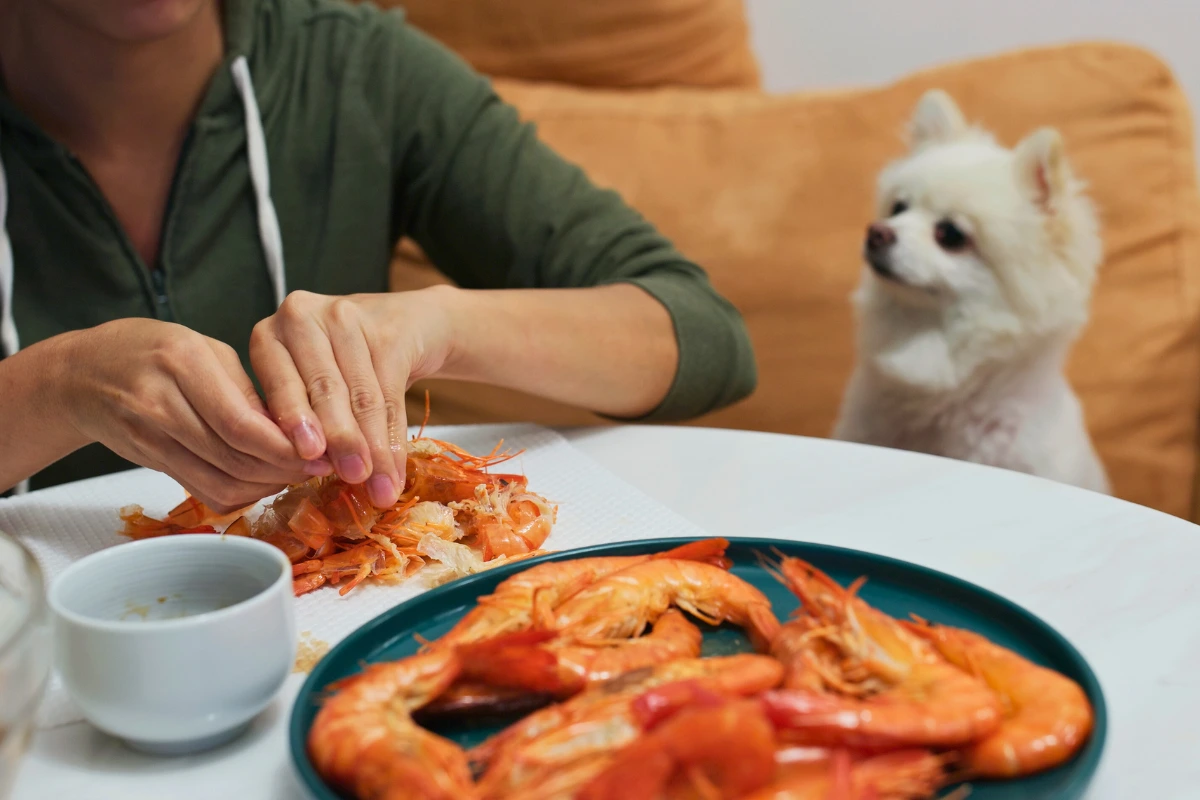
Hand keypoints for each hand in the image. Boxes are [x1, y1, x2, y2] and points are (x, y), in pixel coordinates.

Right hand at [55, 318, 324, 510]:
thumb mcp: (206, 349)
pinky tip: (263, 479)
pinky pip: (205, 491)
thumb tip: (299, 431)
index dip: (286, 447)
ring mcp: (151, 438)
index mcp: (183, 363)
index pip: (242, 424)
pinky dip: (242, 492)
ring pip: (223, 482)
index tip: (321, 451)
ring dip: (267, 485)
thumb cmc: (152, 351)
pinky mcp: (151, 462)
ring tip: (297, 472)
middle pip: (236, 458)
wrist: (82, 375)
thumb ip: (249, 390)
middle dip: (286, 468)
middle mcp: (162, 404)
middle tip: (320, 466)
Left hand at [249, 287, 454, 507]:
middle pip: (322, 388)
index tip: (310, 461)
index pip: (281, 388)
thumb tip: (307, 481)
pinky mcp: (387, 329)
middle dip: (339, 439)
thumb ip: (304, 422)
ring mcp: (346, 316)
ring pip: (358, 394)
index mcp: (269, 337)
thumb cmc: (346, 366)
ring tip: (379, 485)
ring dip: (371, 445)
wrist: (409, 327)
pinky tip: (397, 467)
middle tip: (352, 476)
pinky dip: (394, 437)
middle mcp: (301, 316)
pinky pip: (390, 391)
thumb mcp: (314, 389)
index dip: (295, 425)